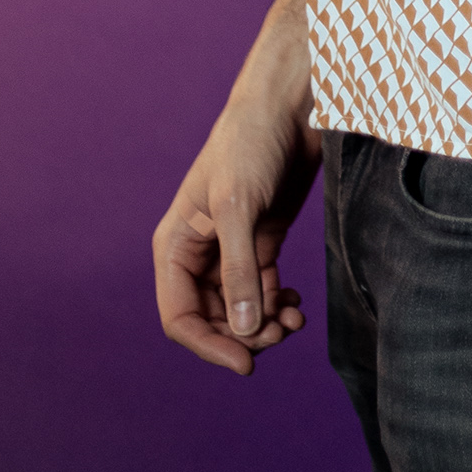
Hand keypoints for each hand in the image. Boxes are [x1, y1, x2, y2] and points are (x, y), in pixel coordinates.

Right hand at [152, 0, 320, 377]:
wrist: (289, 108)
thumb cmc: (251, 145)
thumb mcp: (240, 208)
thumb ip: (240, 271)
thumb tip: (244, 332)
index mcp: (175, 246)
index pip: (179, 316)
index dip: (209, 346)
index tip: (246, 363)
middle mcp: (198, 253)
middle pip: (212, 319)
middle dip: (243, 334)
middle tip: (281, 335)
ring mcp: (231, 248)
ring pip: (240, 309)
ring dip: (264, 324)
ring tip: (294, 322)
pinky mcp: (262, 240)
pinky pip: (262, 290)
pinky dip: (277, 305)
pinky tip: (296, 306)